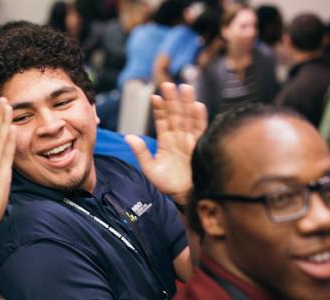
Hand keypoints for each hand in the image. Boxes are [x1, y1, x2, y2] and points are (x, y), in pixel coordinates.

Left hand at [125, 83, 206, 203]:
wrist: (184, 198)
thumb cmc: (167, 185)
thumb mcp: (150, 168)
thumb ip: (141, 152)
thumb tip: (128, 136)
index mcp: (166, 141)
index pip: (162, 121)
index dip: (159, 109)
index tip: (154, 97)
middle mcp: (179, 138)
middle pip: (176, 114)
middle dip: (172, 100)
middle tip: (168, 84)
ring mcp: (190, 140)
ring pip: (188, 118)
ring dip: (187, 103)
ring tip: (185, 87)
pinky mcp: (201, 146)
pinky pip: (201, 130)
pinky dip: (200, 118)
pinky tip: (198, 106)